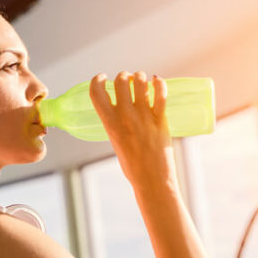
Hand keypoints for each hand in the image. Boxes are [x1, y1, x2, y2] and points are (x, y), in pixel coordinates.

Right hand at [89, 71, 178, 194]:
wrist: (152, 179)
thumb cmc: (133, 165)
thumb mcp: (115, 142)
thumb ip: (116, 124)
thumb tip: (121, 107)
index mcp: (109, 124)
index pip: (96, 92)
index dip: (97, 80)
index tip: (102, 78)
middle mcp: (125, 117)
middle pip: (121, 81)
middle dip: (123, 77)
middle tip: (127, 82)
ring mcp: (144, 117)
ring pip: (141, 81)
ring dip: (140, 78)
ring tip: (141, 83)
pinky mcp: (160, 119)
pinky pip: (160, 92)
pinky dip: (159, 82)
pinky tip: (156, 82)